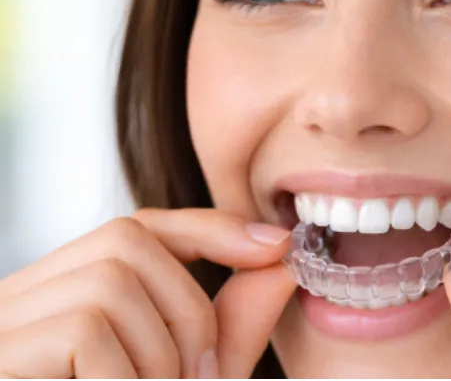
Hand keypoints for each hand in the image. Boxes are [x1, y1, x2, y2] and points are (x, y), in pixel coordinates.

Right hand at [0, 209, 296, 378]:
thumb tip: (280, 265)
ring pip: (110, 283)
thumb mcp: (185, 378)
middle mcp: (24, 296)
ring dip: (159, 353)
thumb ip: (229, 326)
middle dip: (189, 309)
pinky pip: (84, 331)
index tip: (275, 246)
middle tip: (197, 380)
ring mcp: (2, 323)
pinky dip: (123, 377)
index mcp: (68, 296)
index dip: (209, 227)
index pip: (137, 226)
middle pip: (127, 240)